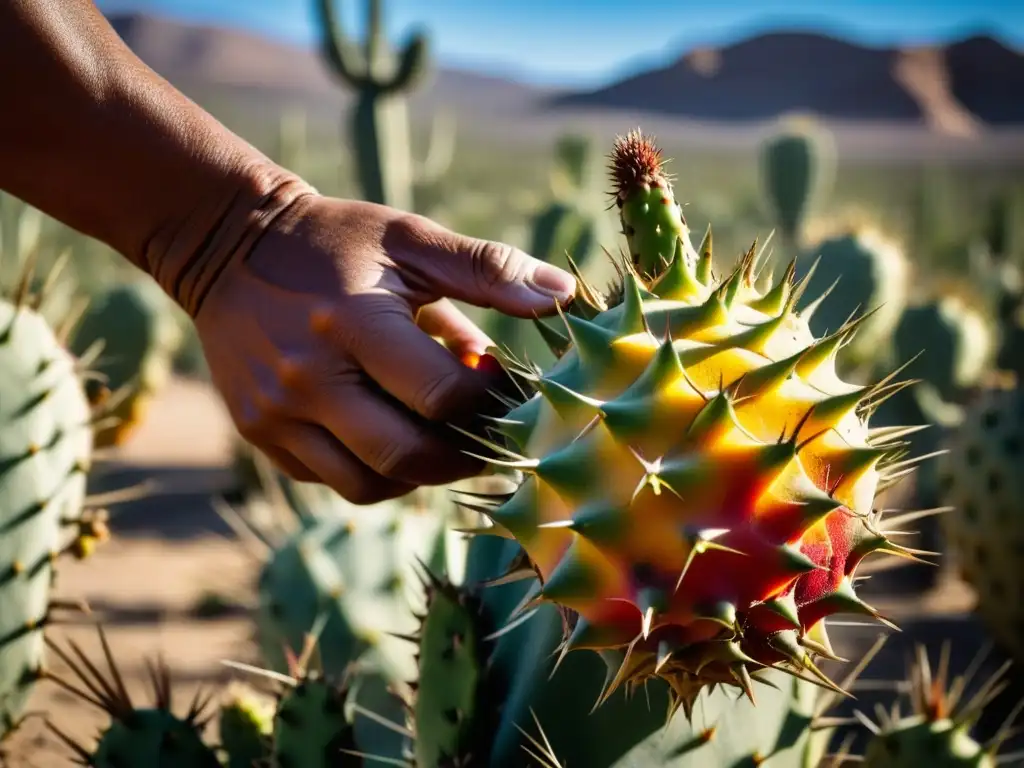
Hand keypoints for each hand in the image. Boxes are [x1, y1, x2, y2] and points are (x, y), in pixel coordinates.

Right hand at [195, 195, 575, 503]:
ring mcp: (277, 411)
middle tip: (491, 437)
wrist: (227, 245)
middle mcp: (310, 376)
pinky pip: (328, 477)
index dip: (493, 406)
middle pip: (407, 456)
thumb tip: (563, 295)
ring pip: (366, 483)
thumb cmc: (338, 240)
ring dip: (419, 474)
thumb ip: (489, 268)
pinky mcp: (258, 430)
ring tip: (444, 440)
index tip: (514, 393)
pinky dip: (371, 470)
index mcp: (355, 322)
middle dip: (464, 457)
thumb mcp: (411, 239)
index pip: (443, 397)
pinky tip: (391, 434)